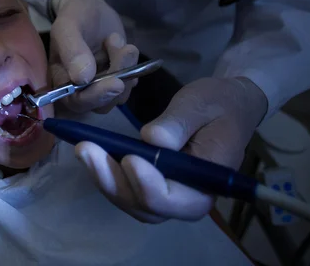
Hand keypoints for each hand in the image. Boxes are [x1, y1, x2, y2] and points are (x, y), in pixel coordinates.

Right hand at [49, 0, 138, 112]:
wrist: (90, 8)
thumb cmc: (74, 16)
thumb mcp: (68, 26)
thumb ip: (72, 50)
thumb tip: (82, 78)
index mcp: (61, 81)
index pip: (76, 101)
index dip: (95, 97)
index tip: (116, 83)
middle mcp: (79, 90)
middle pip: (100, 104)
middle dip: (117, 82)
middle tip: (125, 53)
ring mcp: (100, 86)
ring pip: (118, 95)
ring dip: (125, 69)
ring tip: (117, 41)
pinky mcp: (116, 79)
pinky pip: (129, 84)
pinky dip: (133, 68)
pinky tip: (125, 47)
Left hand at [75, 76, 267, 222]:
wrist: (226, 104)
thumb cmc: (218, 104)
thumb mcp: (201, 105)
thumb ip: (177, 124)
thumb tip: (151, 140)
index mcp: (207, 182)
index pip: (173, 199)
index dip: (147, 184)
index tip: (129, 157)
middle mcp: (187, 197)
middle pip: (146, 207)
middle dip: (113, 181)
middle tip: (87, 150)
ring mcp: (168, 193)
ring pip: (131, 201)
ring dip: (104, 178)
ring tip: (83, 150)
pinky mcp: (153, 182)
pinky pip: (127, 188)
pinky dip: (106, 174)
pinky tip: (89, 153)